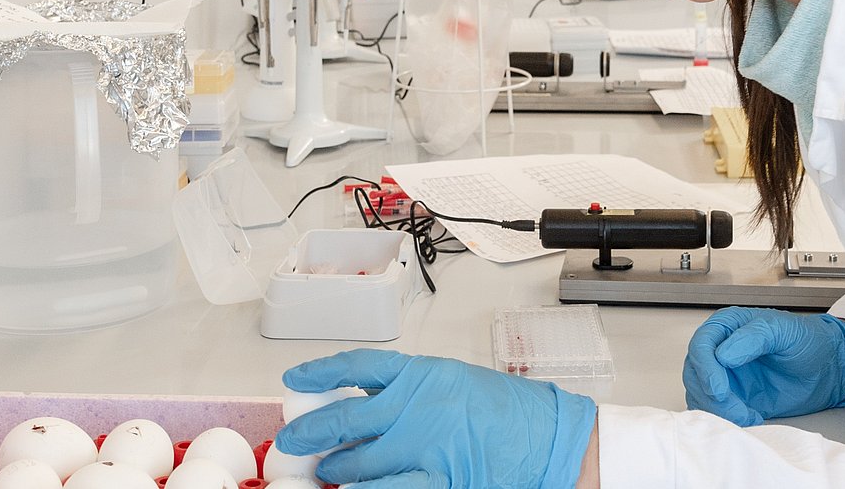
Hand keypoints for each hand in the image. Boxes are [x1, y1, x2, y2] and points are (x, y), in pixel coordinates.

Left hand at [275, 349, 595, 488]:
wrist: (551, 439)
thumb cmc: (509, 412)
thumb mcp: (453, 383)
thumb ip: (409, 392)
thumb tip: (363, 404)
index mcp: (422, 375)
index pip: (356, 367)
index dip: (320, 373)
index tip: (296, 380)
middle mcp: (417, 407)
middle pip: (346, 419)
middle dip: (312, 433)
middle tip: (294, 442)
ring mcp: (425, 446)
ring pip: (360, 463)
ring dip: (339, 472)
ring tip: (329, 476)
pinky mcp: (440, 479)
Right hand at [682, 306, 844, 426]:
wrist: (829, 368)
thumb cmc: (809, 341)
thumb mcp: (784, 331)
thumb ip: (753, 337)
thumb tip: (722, 354)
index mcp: (728, 327)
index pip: (701, 345)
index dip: (705, 368)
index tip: (718, 388)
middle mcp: (721, 350)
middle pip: (695, 373)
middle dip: (711, 395)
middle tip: (735, 408)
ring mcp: (726, 376)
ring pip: (701, 395)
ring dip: (719, 410)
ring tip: (747, 415)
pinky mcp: (734, 398)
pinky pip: (717, 411)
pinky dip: (727, 419)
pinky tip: (750, 418)